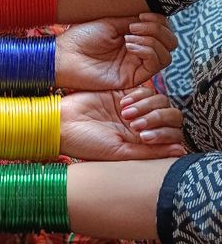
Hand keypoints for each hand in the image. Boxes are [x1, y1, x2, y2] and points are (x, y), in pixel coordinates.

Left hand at [57, 13, 176, 89]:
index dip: (158, 20)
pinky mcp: (133, 78)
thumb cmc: (82, 37)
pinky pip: (155, 65)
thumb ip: (135, 20)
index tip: (141, 15)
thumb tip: (156, 16)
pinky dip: (147, 51)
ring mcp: (137, 65)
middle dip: (158, 29)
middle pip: (170, 41)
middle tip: (135, 26)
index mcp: (135, 36)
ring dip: (152, 40)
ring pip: (167, 54)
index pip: (163, 29)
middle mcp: (139, 52)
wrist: (66, 55)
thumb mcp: (111, 22)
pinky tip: (129, 46)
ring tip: (129, 36)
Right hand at [60, 86, 184, 160]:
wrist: (62, 124)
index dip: (165, 134)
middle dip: (157, 118)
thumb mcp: (119, 152)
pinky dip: (139, 96)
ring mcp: (135, 110)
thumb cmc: (86, 144)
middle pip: (171, 116)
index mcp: (143, 145)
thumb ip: (150, 152)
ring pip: (161, 101)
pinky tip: (123, 104)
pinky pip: (145, 90)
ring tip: (125, 114)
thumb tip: (181, 150)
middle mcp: (142, 127)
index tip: (143, 136)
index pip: (173, 135)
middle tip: (134, 124)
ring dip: (147, 106)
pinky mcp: (125, 94)